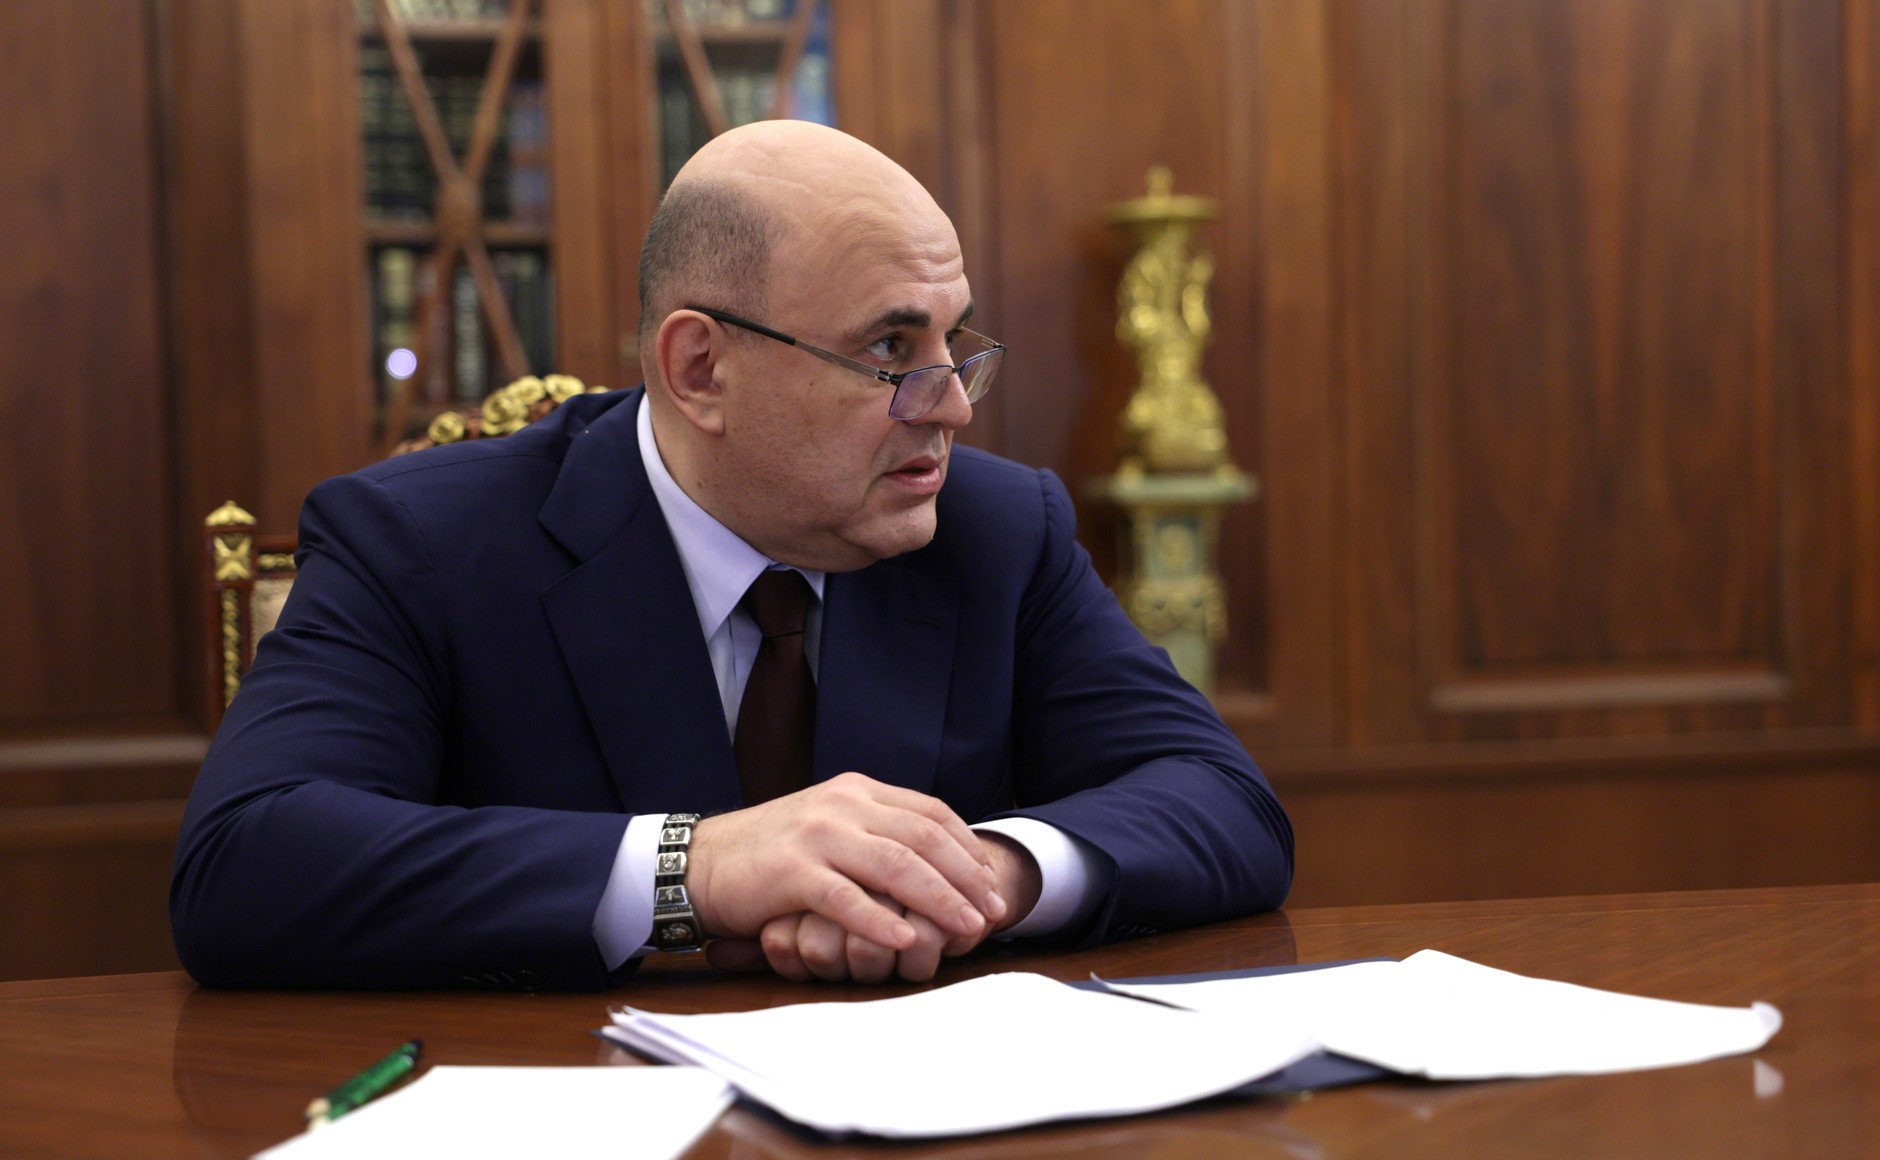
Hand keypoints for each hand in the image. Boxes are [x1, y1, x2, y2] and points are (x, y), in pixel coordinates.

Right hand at [708, 831, 1043, 982]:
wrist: (701, 863)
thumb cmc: (771, 855)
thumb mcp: (829, 827)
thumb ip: (875, 833)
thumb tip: (937, 860)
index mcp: (857, 791)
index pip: (929, 812)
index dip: (968, 848)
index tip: (992, 881)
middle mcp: (842, 805)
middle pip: (923, 837)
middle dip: (966, 876)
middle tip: (995, 910)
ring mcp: (817, 835)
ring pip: (895, 865)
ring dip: (939, 899)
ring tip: (966, 927)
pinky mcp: (792, 871)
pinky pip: (846, 898)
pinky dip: (880, 921)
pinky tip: (905, 941)